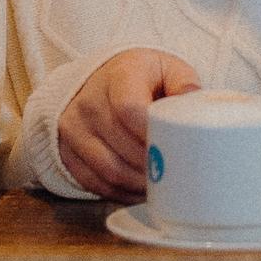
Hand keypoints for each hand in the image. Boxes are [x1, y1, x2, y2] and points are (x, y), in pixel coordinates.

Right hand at [57, 48, 199, 200]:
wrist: (100, 80)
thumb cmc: (140, 78)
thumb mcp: (166, 68)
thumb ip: (184, 82)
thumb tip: (194, 103)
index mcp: (118, 75)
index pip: (129, 109)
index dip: (151, 136)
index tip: (172, 148)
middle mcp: (89, 100)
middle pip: (121, 146)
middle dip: (151, 166)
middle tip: (174, 176)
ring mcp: (73, 127)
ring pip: (109, 170)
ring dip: (138, 184)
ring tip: (159, 185)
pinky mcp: (66, 150)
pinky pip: (94, 182)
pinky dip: (120, 192)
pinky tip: (137, 188)